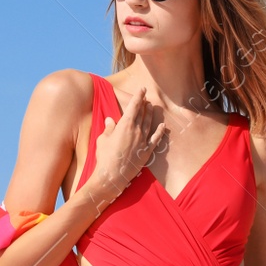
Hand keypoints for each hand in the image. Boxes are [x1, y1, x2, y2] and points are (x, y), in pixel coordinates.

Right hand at [84, 85, 165, 209]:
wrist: (112, 175)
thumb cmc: (105, 156)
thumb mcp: (103, 139)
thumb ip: (109, 128)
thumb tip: (110, 120)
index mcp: (125, 125)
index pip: (134, 106)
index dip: (138, 96)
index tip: (142, 89)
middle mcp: (136, 130)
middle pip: (142, 113)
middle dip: (144, 104)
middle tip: (146, 98)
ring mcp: (143, 141)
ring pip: (149, 124)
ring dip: (150, 114)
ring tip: (152, 107)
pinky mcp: (147, 151)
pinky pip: (155, 138)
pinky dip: (160, 131)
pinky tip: (163, 125)